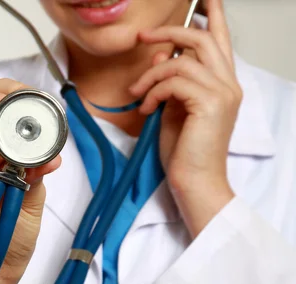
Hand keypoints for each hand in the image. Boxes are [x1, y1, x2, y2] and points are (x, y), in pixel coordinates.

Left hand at [129, 0, 238, 237]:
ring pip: (181, 59)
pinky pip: (173, 80)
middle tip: (143, 35)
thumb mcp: (173, 108)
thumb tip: (160, 54)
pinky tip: (146, 110)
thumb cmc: (184, 151)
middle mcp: (228, 84)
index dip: (211, 16)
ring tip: (138, 95)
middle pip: (201, 38)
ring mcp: (222, 93)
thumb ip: (170, 81)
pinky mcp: (210, 103)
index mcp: (222, 84)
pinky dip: (153, 92)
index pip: (219, 40)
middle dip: (169, 32)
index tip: (199, 0)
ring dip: (150, 74)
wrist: (194, 182)